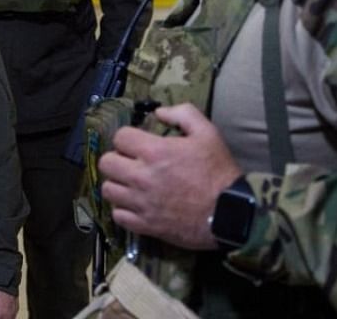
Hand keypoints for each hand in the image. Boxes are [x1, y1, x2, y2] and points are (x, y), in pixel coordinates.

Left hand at [98, 103, 241, 249]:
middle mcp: (141, 176)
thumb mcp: (207, 133)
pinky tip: (134, 204)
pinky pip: (118, 215)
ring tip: (130, 184)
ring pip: (108, 190)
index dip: (128, 137)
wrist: (230, 213)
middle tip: (130, 163)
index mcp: (154, 151)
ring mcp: (141, 202)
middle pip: (107, 163)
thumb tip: (159, 112)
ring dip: (117, 184)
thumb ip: (183, 114)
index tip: (138, 143)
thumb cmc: (218, 171)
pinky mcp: (145, 224)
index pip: (120, 137)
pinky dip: (123, 210)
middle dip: (117, 159)